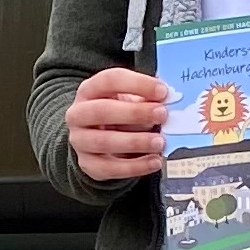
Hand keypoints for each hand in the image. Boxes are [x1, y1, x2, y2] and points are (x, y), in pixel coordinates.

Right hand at [66, 67, 169, 183]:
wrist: (97, 140)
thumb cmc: (119, 113)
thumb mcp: (129, 99)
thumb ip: (146, 98)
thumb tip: (171, 101)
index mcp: (90, 90)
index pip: (110, 80)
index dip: (137, 84)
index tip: (162, 92)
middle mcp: (78, 114)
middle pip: (102, 110)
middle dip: (135, 113)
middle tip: (162, 115)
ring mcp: (79, 140)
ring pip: (104, 142)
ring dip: (135, 142)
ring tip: (160, 142)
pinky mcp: (87, 164)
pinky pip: (109, 168)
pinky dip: (134, 166)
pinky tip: (154, 162)